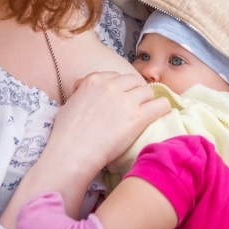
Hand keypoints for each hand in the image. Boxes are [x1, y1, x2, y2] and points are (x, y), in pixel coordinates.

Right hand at [0, 71, 169, 228]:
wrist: (73, 152)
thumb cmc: (65, 134)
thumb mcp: (68, 104)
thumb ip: (80, 93)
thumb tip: (81, 90)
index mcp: (94, 80)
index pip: (116, 76)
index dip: (119, 87)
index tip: (119, 97)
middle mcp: (112, 86)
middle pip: (134, 81)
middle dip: (135, 91)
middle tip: (133, 105)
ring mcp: (126, 101)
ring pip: (148, 91)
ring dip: (147, 100)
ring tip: (145, 112)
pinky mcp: (138, 117)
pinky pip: (161, 105)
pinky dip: (162, 108)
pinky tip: (160, 114)